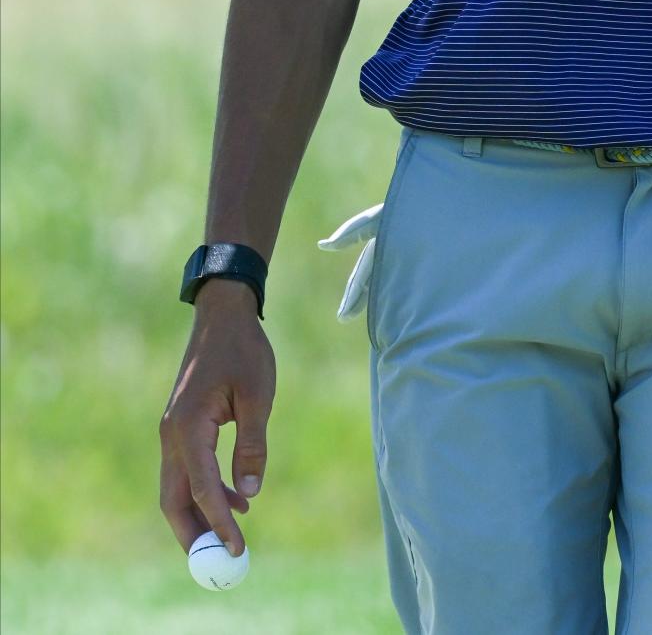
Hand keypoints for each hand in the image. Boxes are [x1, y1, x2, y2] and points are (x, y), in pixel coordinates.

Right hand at [159, 280, 275, 557]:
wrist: (223, 314)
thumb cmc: (243, 349)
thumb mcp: (257, 395)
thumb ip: (252, 444)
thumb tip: (250, 492)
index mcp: (188, 427)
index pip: (202, 489)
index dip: (219, 523)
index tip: (237, 549)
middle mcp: (172, 434)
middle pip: (174, 499)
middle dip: (194, 532)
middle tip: (220, 559)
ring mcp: (172, 431)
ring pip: (178, 487)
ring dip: (200, 513)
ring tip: (234, 532)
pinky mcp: (181, 426)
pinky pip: (187, 469)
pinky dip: (204, 490)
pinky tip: (235, 497)